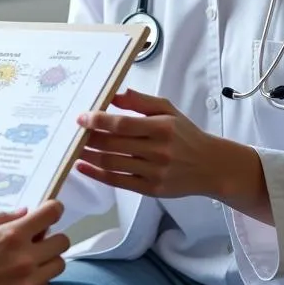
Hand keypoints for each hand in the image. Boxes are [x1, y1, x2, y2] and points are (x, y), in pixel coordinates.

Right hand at [0, 200, 68, 284]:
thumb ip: (3, 217)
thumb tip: (26, 213)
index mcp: (12, 235)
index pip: (52, 213)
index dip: (54, 209)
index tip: (50, 212)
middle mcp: (25, 259)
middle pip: (63, 242)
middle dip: (52, 238)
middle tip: (37, 241)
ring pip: (58, 266)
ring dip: (47, 260)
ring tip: (28, 262)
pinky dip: (37, 283)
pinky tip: (19, 281)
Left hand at [75, 89, 233, 199]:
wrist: (211, 166)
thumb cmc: (186, 135)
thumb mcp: (168, 110)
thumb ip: (141, 101)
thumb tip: (115, 94)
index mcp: (162, 128)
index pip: (123, 124)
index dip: (98, 121)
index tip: (81, 118)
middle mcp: (158, 151)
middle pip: (113, 144)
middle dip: (88, 138)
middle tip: (72, 133)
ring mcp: (154, 172)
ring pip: (112, 163)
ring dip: (88, 156)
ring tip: (73, 148)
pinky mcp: (151, 189)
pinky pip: (118, 182)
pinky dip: (97, 174)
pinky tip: (83, 166)